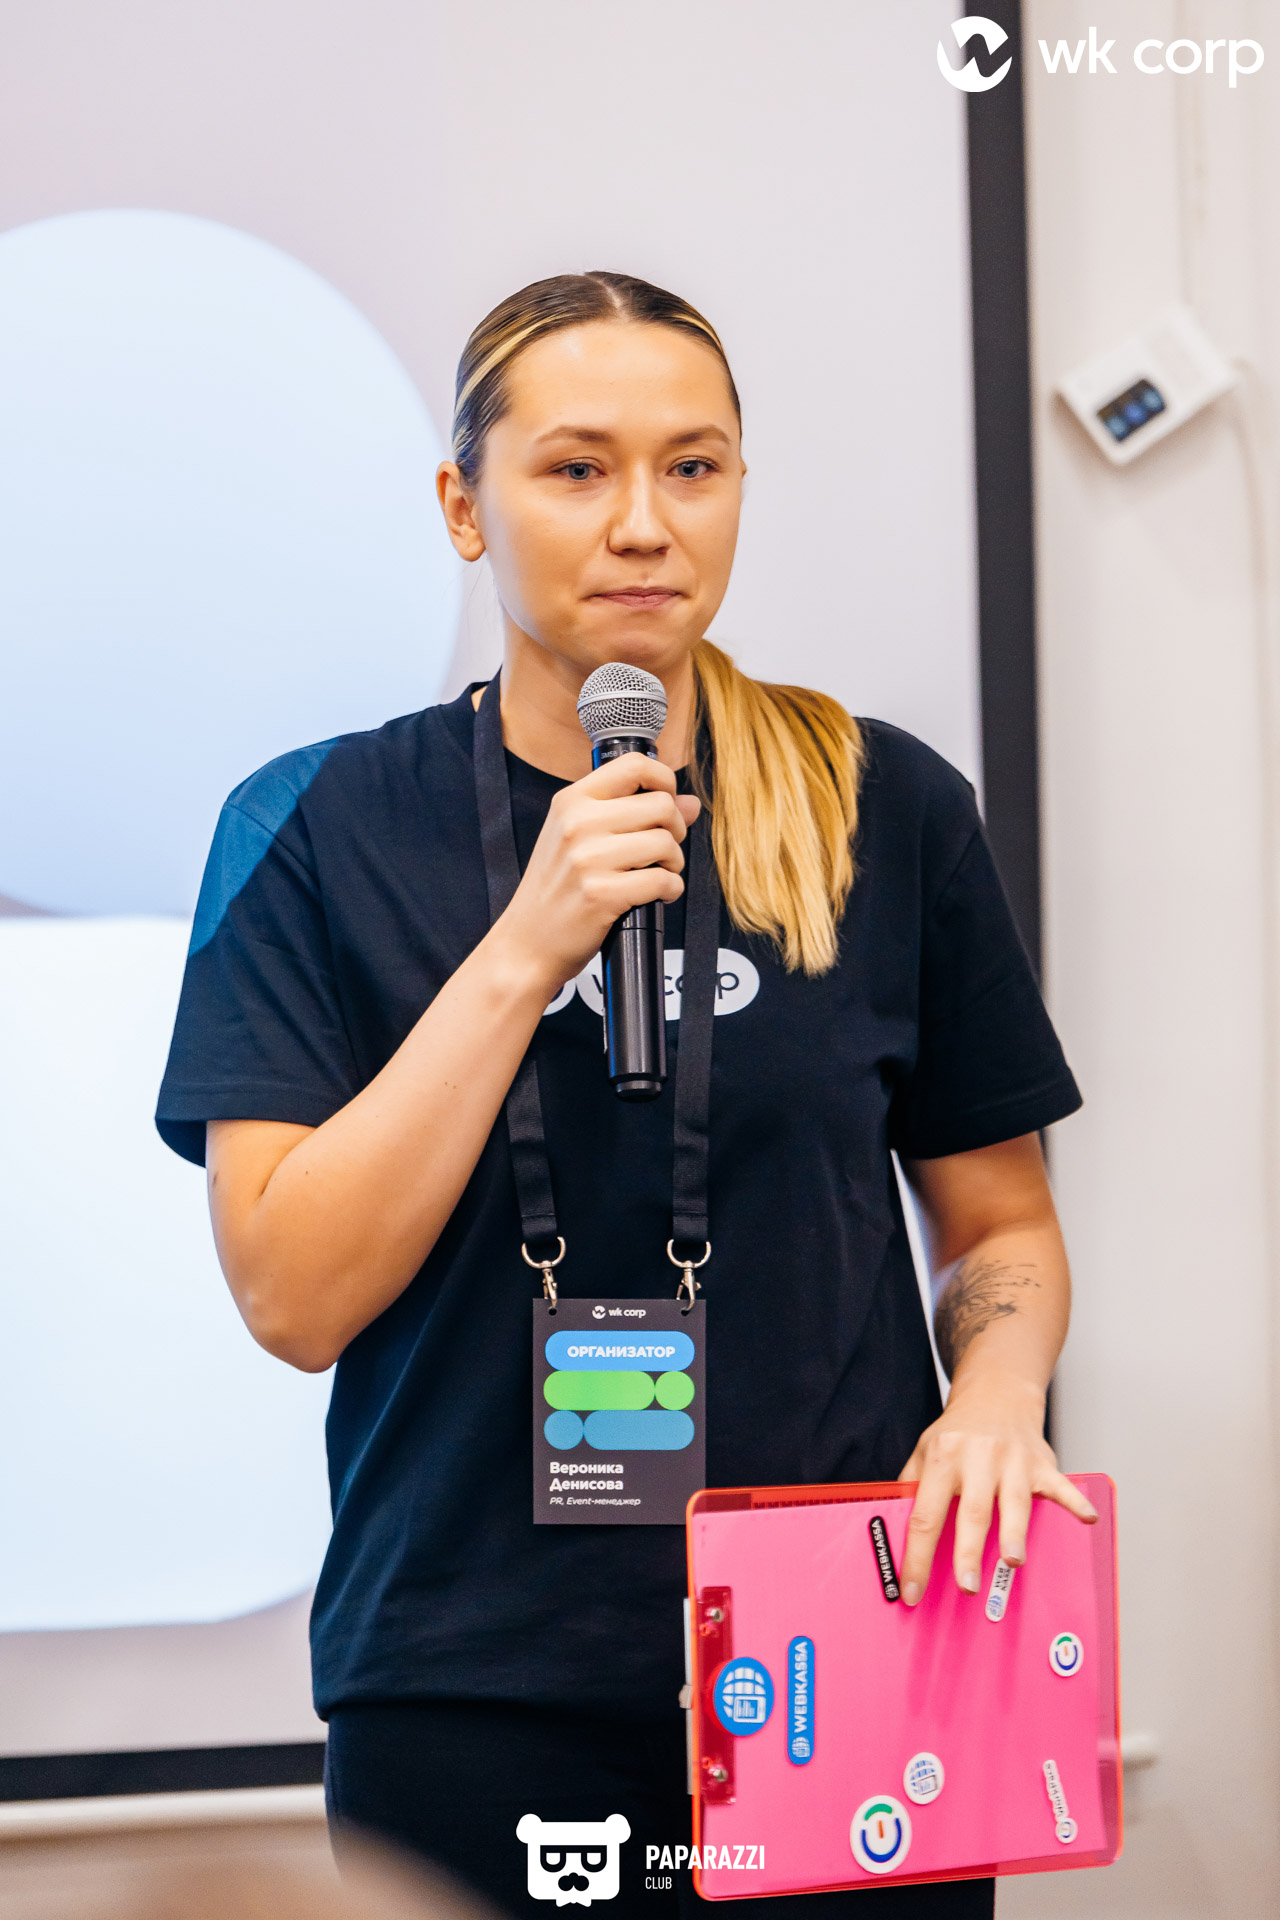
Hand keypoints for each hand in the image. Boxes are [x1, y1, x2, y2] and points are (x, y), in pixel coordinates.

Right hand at [496, 753, 700, 996]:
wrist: (527, 941)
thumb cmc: (556, 889)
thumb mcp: (580, 839)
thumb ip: (632, 813)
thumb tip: (690, 802)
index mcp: (571, 801)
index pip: (634, 766)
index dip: (664, 780)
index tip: (666, 801)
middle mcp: (578, 823)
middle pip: (661, 804)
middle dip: (675, 829)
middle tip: (662, 849)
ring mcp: (588, 859)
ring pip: (666, 843)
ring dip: (674, 863)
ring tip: (658, 873)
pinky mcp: (602, 894)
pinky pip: (663, 881)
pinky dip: (670, 890)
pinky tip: (656, 895)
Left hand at [896, 1372, 1096, 1604]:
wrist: (996, 1393)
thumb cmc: (957, 1432)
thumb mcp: (924, 1450)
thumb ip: (910, 1488)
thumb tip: (895, 1533)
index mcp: (942, 1458)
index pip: (924, 1515)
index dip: (916, 1557)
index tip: (911, 1591)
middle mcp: (977, 1457)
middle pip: (971, 1511)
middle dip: (968, 1552)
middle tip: (966, 1586)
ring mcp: (1012, 1460)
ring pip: (1014, 1501)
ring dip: (1014, 1532)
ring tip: (1012, 1563)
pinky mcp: (1041, 1463)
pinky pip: (1060, 1484)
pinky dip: (1075, 1502)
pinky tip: (1087, 1519)